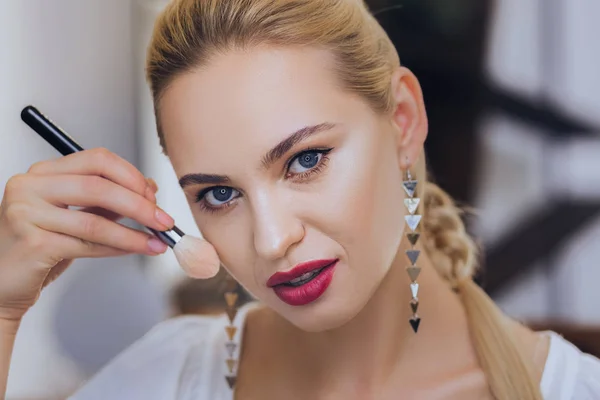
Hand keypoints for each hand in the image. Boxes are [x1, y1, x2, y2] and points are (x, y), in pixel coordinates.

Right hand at [0, 148, 176, 321]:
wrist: (1, 282)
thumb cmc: (39, 245)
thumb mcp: (74, 214)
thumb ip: (106, 200)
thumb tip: (149, 189)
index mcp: (43, 172)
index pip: (97, 159)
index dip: (131, 175)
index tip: (153, 195)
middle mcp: (30, 186)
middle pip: (98, 186)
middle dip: (139, 205)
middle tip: (163, 220)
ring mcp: (26, 214)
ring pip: (94, 220)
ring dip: (133, 233)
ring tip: (157, 241)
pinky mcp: (32, 243)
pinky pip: (86, 244)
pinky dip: (117, 247)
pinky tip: (134, 249)